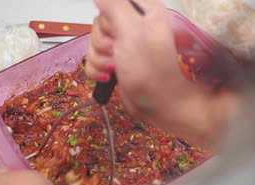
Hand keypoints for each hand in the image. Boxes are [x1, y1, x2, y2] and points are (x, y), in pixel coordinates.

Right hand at [86, 0, 239, 147]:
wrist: (160, 105)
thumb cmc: (151, 70)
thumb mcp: (132, 31)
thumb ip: (114, 6)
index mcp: (145, 12)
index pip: (111, 3)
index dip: (108, 19)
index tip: (116, 32)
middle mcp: (135, 26)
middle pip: (99, 24)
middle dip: (102, 42)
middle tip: (117, 53)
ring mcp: (125, 47)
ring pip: (94, 44)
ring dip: (100, 59)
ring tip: (116, 68)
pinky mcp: (118, 65)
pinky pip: (94, 61)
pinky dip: (97, 71)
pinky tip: (109, 77)